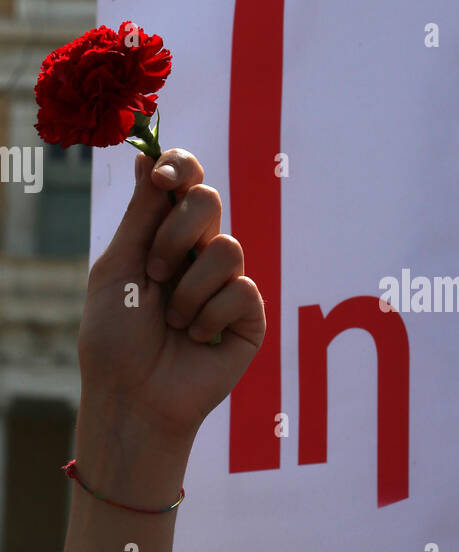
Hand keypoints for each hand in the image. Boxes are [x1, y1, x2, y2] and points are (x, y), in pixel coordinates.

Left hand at [78, 149, 264, 445]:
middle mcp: (199, 253)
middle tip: (153, 274)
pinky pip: (241, 290)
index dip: (180, 167)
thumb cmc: (116, 338)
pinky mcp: (249, 316)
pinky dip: (209, 316)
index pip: (186, 181)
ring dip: (188, 289)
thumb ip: (141, 213)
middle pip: (209, 200)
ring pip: (227, 248)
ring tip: (172, 321)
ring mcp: (227, 283)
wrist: (133, 396)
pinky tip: (196, 340)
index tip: (162, 177)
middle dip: (176, 235)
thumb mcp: (119, 267)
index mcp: (166, 235)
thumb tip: (147, 155)